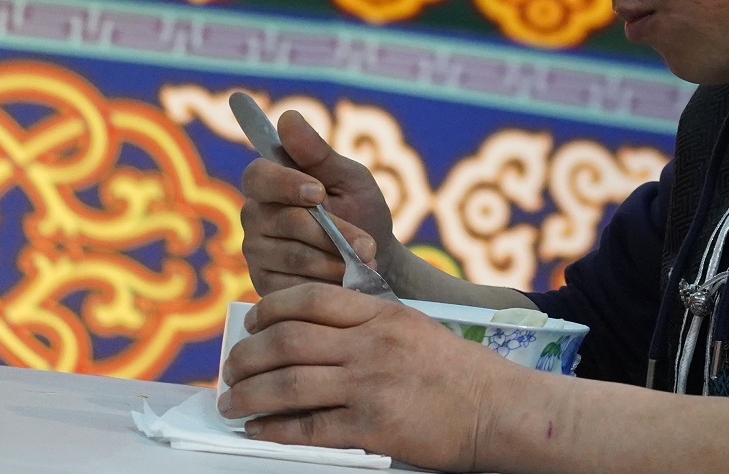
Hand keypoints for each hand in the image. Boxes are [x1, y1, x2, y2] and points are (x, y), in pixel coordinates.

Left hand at [218, 283, 515, 470]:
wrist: (497, 409)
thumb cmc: (458, 371)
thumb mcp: (415, 327)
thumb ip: (369, 323)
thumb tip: (315, 332)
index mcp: (382, 313)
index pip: (311, 299)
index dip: (271, 309)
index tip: (252, 321)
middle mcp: (371, 344)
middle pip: (288, 340)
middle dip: (248, 354)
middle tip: (231, 367)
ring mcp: (370, 384)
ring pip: (288, 383)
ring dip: (250, 393)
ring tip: (231, 401)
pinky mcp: (372, 426)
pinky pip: (309, 426)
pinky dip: (275, 429)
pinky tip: (259, 429)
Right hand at [240, 110, 397, 294]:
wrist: (377, 261)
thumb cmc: (362, 212)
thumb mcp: (351, 180)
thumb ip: (319, 154)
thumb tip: (288, 117)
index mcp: (271, 183)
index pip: (258, 176)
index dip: (286, 184)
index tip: (318, 192)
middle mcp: (256, 216)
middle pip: (282, 220)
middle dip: (330, 233)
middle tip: (366, 244)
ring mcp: (257, 253)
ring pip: (291, 255)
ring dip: (334, 260)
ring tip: (364, 262)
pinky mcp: (265, 286)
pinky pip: (291, 286)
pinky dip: (325, 283)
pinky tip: (345, 281)